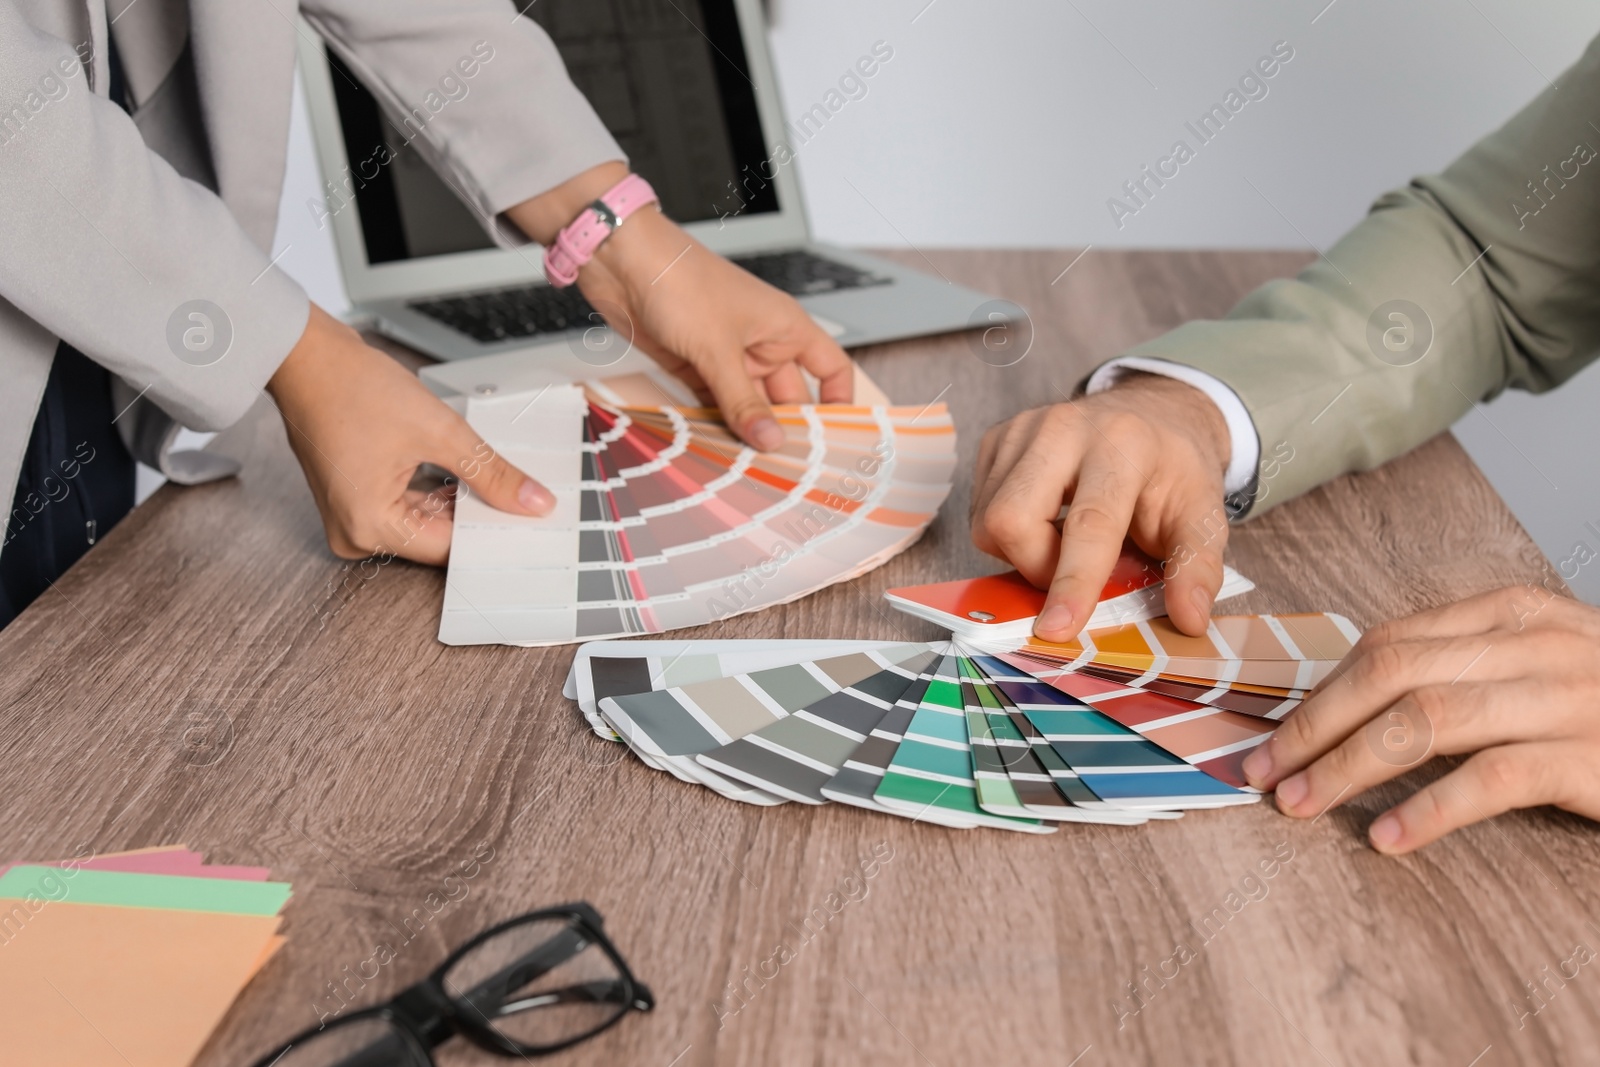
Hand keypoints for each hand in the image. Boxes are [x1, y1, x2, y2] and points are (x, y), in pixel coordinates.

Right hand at [267, 305, 552, 564]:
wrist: (307, 355)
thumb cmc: (350, 387)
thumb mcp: (440, 432)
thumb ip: (492, 473)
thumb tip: (531, 502)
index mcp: (370, 527)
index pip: (449, 548)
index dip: (492, 531)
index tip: (527, 521)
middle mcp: (356, 532)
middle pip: (437, 536)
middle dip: (476, 513)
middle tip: (518, 495)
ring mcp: (353, 515)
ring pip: (425, 520)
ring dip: (457, 498)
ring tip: (486, 472)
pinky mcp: (356, 496)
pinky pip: (407, 504)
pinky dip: (435, 489)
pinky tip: (458, 468)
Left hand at [507, 164, 852, 449]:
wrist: (622, 261)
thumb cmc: (680, 280)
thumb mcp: (718, 349)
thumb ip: (743, 401)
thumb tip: (770, 441)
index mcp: (784, 327)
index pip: (830, 367)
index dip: (838, 401)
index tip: (834, 439)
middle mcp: (760, 343)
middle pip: (787, 397)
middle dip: (784, 429)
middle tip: (785, 470)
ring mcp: (727, 356)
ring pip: (748, 405)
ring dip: (746, 432)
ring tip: (750, 469)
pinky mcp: (695, 366)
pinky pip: (715, 404)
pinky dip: (715, 425)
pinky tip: (717, 450)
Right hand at [971, 374, 1232, 640]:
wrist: (1149, 415)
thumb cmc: (1171, 472)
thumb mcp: (1203, 515)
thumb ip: (1197, 567)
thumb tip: (1189, 620)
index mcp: (1123, 444)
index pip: (1089, 522)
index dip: (1072, 581)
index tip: (1058, 629)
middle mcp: (1064, 428)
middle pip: (1013, 519)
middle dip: (1036, 566)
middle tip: (1072, 569)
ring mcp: (1022, 428)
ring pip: (988, 521)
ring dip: (1022, 553)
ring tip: (1060, 541)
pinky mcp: (996, 438)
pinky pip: (979, 510)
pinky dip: (1009, 534)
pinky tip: (1043, 520)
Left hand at [1240, 587, 1599, 853]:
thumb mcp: (1537, 669)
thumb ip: (1462, 671)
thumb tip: (1350, 707)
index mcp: (1511, 614)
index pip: (1388, 643)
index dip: (1320, 690)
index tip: (1272, 734)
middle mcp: (1535, 643)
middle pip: (1390, 674)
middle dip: (1314, 725)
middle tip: (1264, 772)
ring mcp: (1567, 697)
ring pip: (1425, 721)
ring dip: (1347, 766)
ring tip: (1301, 805)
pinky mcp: (1592, 757)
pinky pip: (1492, 780)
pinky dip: (1427, 811)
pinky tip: (1386, 838)